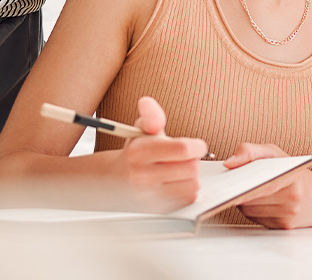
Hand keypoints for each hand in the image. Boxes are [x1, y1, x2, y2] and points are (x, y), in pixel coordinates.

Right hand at [124, 96, 208, 212]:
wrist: (114, 182)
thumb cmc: (135, 153)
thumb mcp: (140, 130)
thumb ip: (150, 115)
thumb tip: (146, 102)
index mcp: (139, 151)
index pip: (183, 149)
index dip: (197, 146)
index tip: (197, 146)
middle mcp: (141, 175)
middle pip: (192, 168)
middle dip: (194, 161)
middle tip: (187, 158)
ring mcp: (148, 196)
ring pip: (192, 185)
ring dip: (192, 176)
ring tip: (181, 170)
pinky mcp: (156, 210)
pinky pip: (187, 199)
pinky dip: (188, 190)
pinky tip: (178, 183)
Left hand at [223, 142, 311, 228]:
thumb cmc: (294, 175)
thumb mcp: (276, 154)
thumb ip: (251, 151)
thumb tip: (229, 163)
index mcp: (291, 175)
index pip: (262, 182)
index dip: (244, 185)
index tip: (230, 184)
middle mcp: (293, 196)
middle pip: (251, 198)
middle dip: (240, 192)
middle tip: (233, 185)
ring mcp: (289, 214)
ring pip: (250, 210)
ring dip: (245, 202)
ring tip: (251, 192)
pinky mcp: (284, 226)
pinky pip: (256, 219)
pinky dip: (253, 211)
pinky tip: (261, 203)